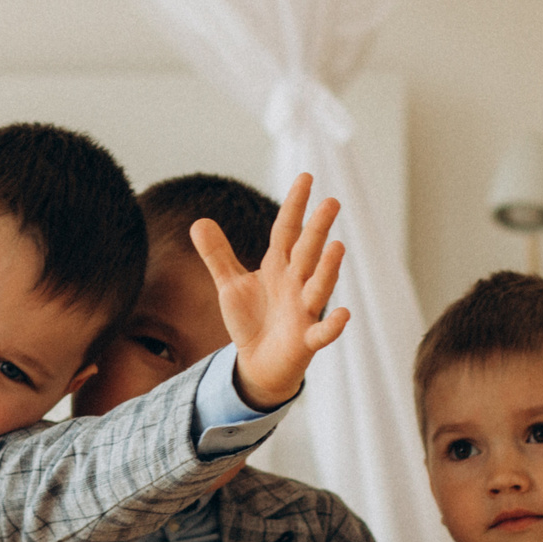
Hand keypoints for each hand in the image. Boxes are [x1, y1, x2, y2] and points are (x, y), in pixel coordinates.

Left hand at [189, 173, 348, 409]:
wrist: (258, 364)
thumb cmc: (250, 321)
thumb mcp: (230, 284)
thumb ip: (217, 255)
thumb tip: (198, 221)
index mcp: (278, 267)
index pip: (287, 231)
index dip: (295, 206)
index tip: (306, 177)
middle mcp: (296, 284)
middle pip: (307, 252)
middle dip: (318, 229)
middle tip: (331, 202)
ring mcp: (304, 311)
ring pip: (319, 286)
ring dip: (329, 269)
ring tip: (337, 246)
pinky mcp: (306, 340)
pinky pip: (323, 332)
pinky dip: (333, 325)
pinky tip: (343, 314)